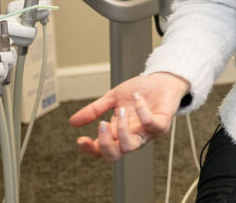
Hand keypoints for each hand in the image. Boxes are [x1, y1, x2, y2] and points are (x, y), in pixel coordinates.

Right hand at [69, 72, 189, 161]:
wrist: (163, 80)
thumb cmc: (139, 91)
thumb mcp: (113, 98)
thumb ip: (95, 110)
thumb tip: (73, 121)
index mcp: (118, 132)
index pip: (102, 151)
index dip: (91, 150)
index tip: (81, 139)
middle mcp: (132, 136)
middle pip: (114, 156)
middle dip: (105, 144)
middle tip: (102, 125)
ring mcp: (147, 132)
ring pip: (131, 146)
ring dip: (122, 129)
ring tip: (122, 110)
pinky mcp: (162, 124)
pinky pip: (152, 126)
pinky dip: (142, 112)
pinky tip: (137, 98)